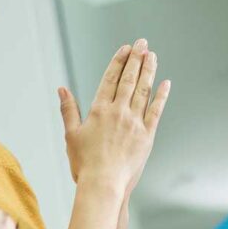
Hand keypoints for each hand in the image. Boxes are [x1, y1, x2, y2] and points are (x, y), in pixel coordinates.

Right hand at [57, 39, 169, 191]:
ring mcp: (134, 123)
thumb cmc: (84, 164)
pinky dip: (161, 96)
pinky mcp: (147, 135)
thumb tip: (61, 88)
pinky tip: (166, 83)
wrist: (103, 185)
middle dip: (136, 59)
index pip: (110, 79)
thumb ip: (68, 109)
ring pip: (143, 91)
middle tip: (142, 43)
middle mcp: (118, 112)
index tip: (125, 48)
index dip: (118, 62)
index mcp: (99, 110)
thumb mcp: (71, 135)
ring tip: (152, 56)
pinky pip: (156, 111)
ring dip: (149, 71)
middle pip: (129, 80)